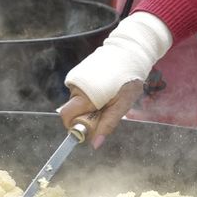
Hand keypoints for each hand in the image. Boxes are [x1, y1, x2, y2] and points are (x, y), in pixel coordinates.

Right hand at [61, 12, 171, 146]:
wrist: (129, 52)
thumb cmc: (129, 79)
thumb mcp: (122, 105)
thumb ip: (107, 124)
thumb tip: (95, 144)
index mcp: (85, 95)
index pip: (67, 117)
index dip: (76, 126)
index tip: (92, 128)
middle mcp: (75, 86)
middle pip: (73, 111)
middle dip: (87, 117)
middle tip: (105, 112)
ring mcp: (76, 78)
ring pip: (78, 103)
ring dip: (90, 107)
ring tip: (108, 98)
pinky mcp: (79, 73)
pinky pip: (81, 93)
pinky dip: (90, 97)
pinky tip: (104, 90)